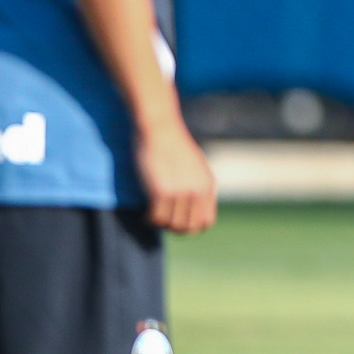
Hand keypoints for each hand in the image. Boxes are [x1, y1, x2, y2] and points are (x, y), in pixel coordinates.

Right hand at [138, 117, 217, 233]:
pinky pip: (156, 218)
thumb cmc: (173, 143)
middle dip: (175, 228)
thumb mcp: (195, 165)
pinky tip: (145, 213)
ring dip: (161, 224)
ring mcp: (180, 193)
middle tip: (163, 220)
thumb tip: (192, 208)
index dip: (192, 226)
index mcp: (208, 185)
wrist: (159, 126)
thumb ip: (197, 185)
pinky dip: (149, 219)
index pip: (206, 222)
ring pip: (171, 225)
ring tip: (153, 216)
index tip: (179, 221)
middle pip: (188, 227)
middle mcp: (197, 191)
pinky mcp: (161, 192)